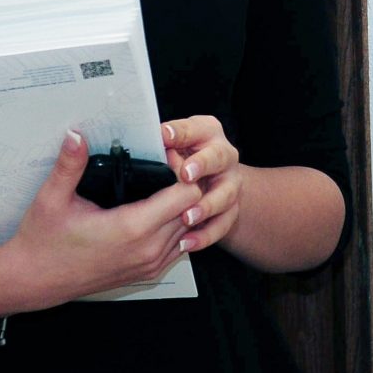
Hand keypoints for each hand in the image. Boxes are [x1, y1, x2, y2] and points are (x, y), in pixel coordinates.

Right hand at [0, 133, 201, 312]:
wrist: (35, 281)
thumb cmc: (43, 243)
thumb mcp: (52, 198)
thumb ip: (69, 165)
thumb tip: (76, 135)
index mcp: (131, 228)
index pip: (186, 195)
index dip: (183, 172)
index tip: (168, 158)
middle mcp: (147, 249)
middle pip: (193, 210)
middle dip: (186, 185)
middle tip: (168, 167)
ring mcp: (150, 265)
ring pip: (190, 229)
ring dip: (184, 208)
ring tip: (164, 186)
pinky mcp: (147, 273)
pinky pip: (179, 246)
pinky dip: (176, 228)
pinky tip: (158, 212)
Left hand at [162, 115, 242, 254]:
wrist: (209, 178)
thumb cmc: (182, 157)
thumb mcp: (169, 144)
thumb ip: (160, 145)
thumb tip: (142, 145)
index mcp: (206, 132)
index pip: (194, 129)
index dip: (180, 133)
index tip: (165, 137)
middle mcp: (224, 155)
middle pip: (218, 158)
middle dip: (202, 166)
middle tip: (185, 175)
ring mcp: (231, 183)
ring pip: (225, 195)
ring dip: (206, 206)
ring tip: (187, 217)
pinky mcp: (231, 208)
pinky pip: (223, 224)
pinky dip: (206, 235)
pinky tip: (188, 242)